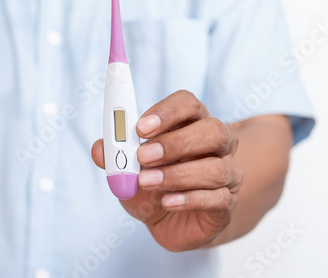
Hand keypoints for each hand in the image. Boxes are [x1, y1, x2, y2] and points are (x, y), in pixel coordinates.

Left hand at [91, 90, 242, 251]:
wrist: (168, 222)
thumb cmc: (151, 186)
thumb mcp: (128, 172)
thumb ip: (115, 158)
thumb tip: (100, 149)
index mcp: (190, 124)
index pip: (188, 104)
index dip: (166, 111)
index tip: (140, 128)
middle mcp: (215, 145)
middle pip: (212, 130)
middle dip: (175, 143)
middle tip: (143, 156)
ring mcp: (226, 173)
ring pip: (215, 167)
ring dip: (177, 175)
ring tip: (147, 183)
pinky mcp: (227, 203)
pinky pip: (217, 198)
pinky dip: (189, 199)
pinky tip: (167, 202)